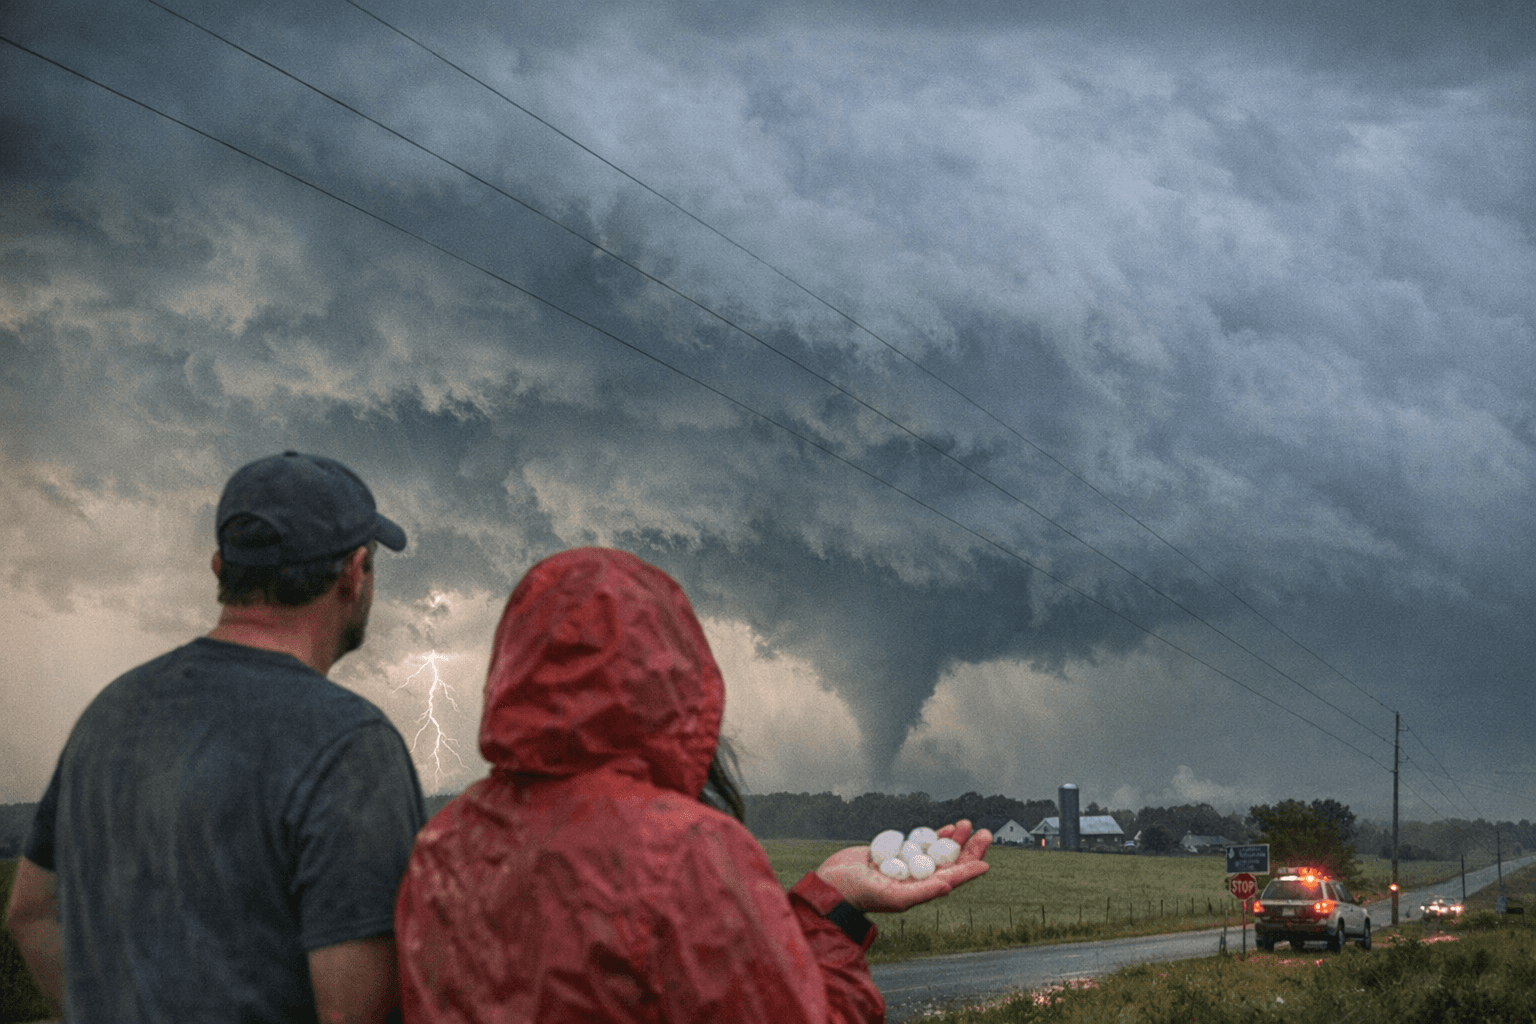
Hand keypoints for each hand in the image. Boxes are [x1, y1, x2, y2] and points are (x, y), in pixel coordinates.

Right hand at [815, 820, 991, 913]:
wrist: (834, 884)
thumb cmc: (862, 895)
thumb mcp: (894, 897)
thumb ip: (922, 892)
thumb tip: (949, 886)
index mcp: (920, 891)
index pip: (952, 879)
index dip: (969, 869)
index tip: (985, 860)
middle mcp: (917, 879)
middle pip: (950, 862)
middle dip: (968, 848)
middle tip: (985, 833)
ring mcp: (907, 864)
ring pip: (937, 850)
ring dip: (954, 839)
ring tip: (968, 825)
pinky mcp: (895, 853)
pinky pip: (920, 843)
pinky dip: (934, 835)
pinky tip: (946, 828)